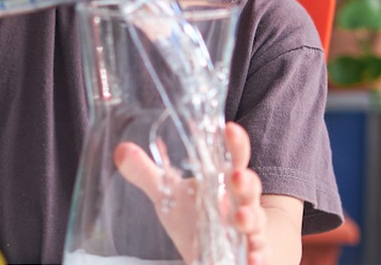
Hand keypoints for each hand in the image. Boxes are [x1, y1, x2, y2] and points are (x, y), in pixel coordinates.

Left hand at [114, 122, 270, 264]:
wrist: (223, 252)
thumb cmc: (198, 218)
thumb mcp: (171, 195)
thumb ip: (148, 174)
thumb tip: (121, 150)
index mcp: (224, 182)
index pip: (233, 157)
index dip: (235, 143)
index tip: (230, 128)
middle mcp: (241, 203)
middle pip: (248, 188)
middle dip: (245, 181)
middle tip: (235, 175)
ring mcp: (248, 231)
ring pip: (255, 221)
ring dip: (251, 219)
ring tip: (241, 218)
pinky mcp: (250, 255)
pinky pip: (259, 255)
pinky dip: (258, 256)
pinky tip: (253, 257)